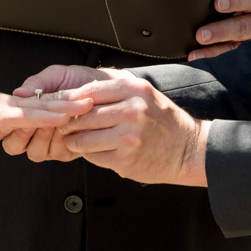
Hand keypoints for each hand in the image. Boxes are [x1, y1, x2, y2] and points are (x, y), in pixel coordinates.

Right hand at [0, 65, 123, 160]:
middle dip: (24, 131)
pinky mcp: (67, 151)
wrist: (106, 86)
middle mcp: (34, 133)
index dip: (8, 123)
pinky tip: (68, 122)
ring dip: (43, 134)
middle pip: (14, 146)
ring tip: (57, 117)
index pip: (4, 128)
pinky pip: (57, 152)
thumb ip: (37, 83)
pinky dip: (61, 138)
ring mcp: (50, 144)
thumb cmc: (78, 79)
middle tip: (36, 116)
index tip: (20, 110)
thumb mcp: (56, 75)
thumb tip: (18, 92)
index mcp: (26, 114)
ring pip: (35, 152)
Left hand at [0, 77, 90, 184]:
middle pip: (43, 105)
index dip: (50, 115)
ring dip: (64, 101)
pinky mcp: (11, 104)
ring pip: (42, 102)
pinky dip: (53, 103)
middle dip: (66, 103)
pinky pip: (36, 104)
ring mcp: (12, 103)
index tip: (70, 113)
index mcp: (0, 112)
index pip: (30, 114)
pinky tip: (67, 105)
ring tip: (88, 100)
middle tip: (90, 100)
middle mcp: (9, 105)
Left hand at [42, 76, 209, 186]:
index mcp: (134, 90)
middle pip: (83, 116)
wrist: (189, 149)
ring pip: (84, 139)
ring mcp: (128, 137)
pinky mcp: (126, 160)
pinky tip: (93, 151)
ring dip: (74, 141)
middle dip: (68, 122)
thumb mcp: (144, 95)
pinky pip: (94, 157)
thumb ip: (115, 92)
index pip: (89, 91)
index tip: (61, 105)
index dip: (70, 99)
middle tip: (62, 125)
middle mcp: (132, 111)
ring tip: (73, 139)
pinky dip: (89, 154)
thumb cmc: (164, 121)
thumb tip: (77, 95)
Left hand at [189, 0, 250, 60]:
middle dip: (222, 31)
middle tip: (202, 34)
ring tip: (197, 51)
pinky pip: (236, 54)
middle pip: (246, 26)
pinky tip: (200, 57)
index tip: (218, 3)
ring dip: (216, 48)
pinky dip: (216, 56)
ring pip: (240, 44)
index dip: (237, 0)